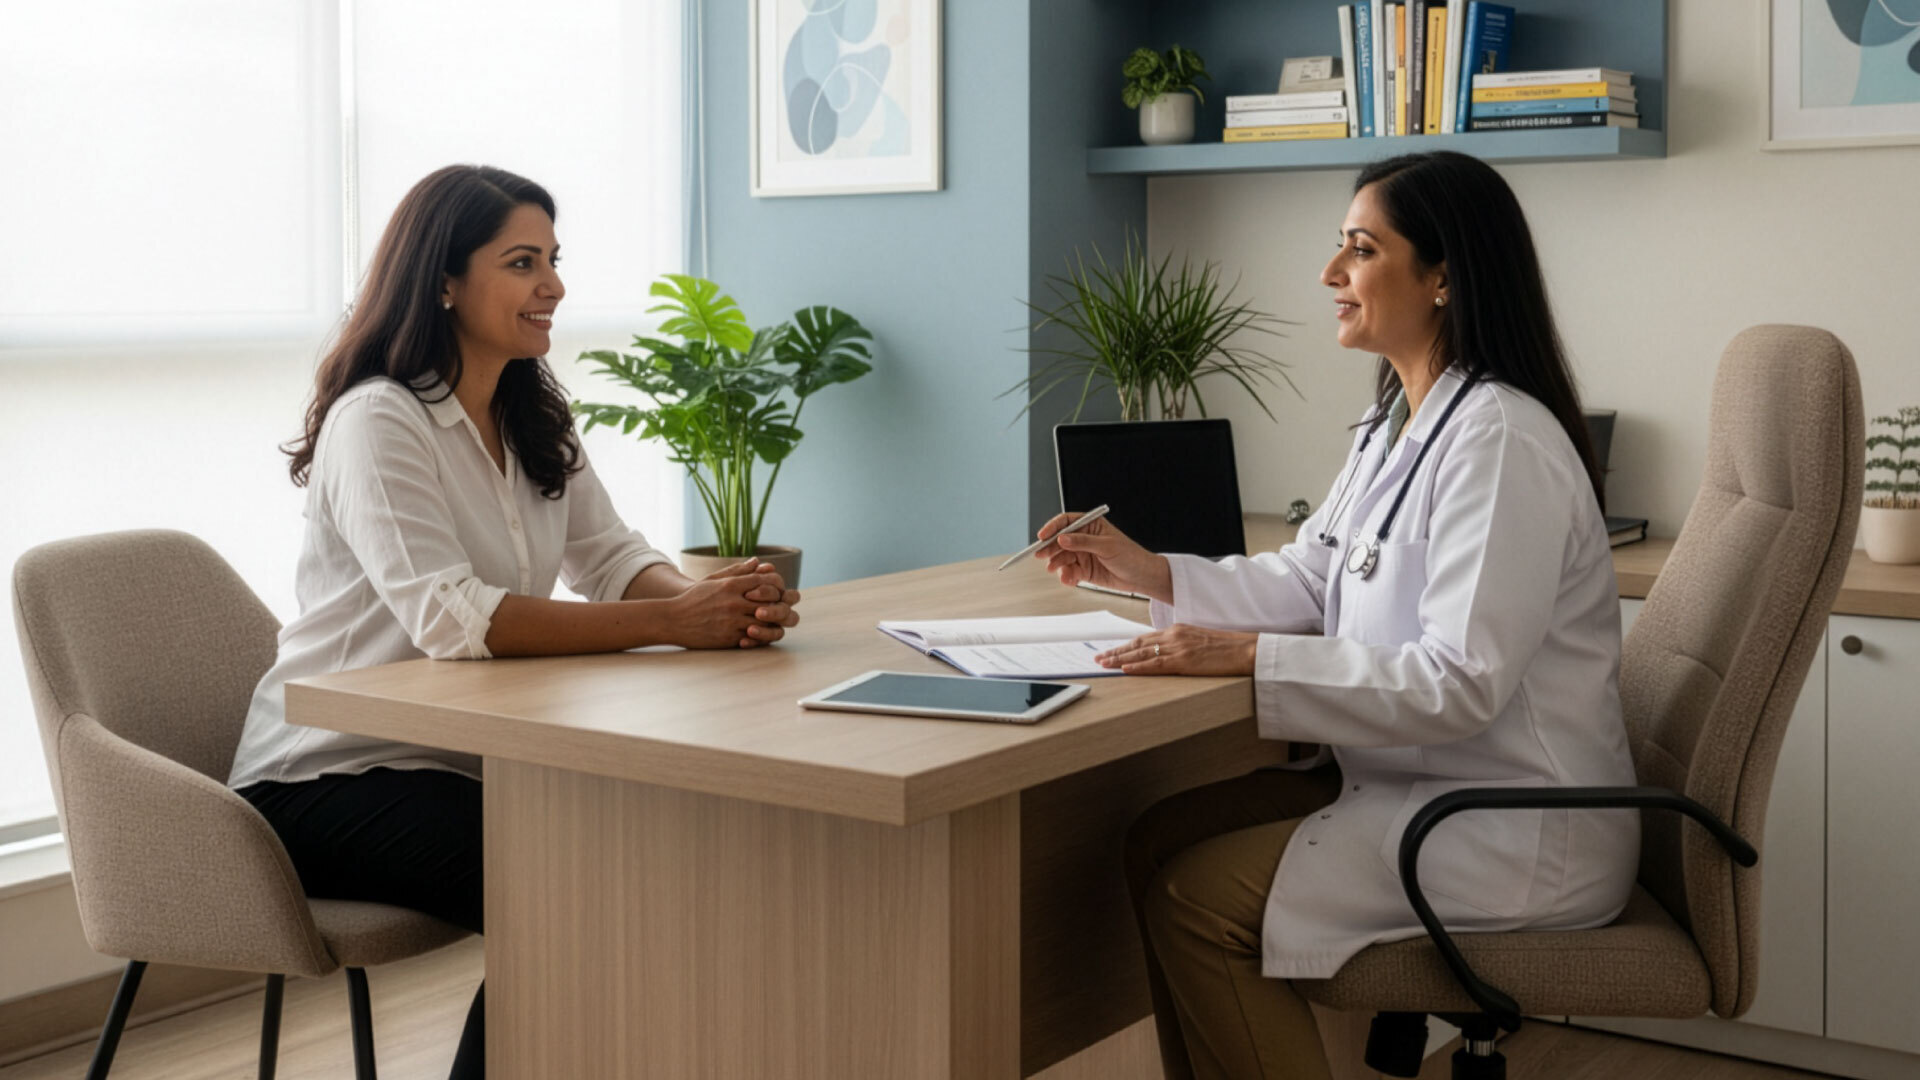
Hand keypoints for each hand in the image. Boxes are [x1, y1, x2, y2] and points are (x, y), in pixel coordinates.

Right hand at [673, 561, 795, 648]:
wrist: (673, 621)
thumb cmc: (694, 599)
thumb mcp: (713, 580)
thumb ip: (737, 571)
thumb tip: (758, 562)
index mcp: (730, 585)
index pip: (764, 581)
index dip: (775, 585)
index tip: (776, 590)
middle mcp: (733, 602)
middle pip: (770, 602)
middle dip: (778, 604)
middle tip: (781, 606)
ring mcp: (732, 621)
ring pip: (765, 622)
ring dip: (772, 621)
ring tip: (773, 620)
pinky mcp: (729, 638)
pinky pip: (754, 638)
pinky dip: (761, 635)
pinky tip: (761, 632)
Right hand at [1033, 512, 1173, 602]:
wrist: (1141, 578)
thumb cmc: (1130, 556)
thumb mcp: (1106, 546)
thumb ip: (1083, 542)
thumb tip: (1062, 539)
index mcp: (1091, 525)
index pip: (1066, 522)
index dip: (1052, 527)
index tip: (1042, 536)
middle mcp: (1084, 539)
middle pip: (1059, 541)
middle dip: (1050, 548)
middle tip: (1042, 556)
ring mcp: (1083, 555)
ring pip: (1062, 558)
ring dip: (1058, 565)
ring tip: (1061, 572)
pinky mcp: (1083, 570)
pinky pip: (1069, 572)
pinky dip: (1067, 576)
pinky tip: (1070, 580)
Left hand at [1094, 624, 1257, 675]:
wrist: (1247, 649)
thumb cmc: (1228, 648)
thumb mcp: (1200, 641)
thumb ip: (1181, 645)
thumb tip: (1165, 655)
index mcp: (1178, 629)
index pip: (1144, 637)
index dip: (1125, 645)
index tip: (1110, 650)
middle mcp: (1175, 635)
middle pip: (1138, 644)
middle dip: (1116, 652)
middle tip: (1098, 658)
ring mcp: (1179, 647)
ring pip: (1142, 654)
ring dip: (1120, 660)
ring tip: (1104, 664)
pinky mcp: (1185, 661)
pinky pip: (1156, 664)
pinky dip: (1138, 667)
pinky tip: (1125, 669)